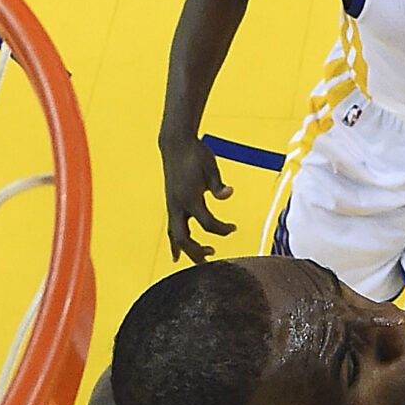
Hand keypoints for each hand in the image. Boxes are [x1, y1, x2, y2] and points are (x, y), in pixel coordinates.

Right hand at [160, 134, 234, 263]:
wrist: (176, 144)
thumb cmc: (196, 154)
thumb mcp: (211, 167)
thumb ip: (218, 184)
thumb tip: (228, 194)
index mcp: (190, 198)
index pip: (208, 223)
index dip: (222, 229)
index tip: (234, 228)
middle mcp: (178, 205)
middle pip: (184, 238)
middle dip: (197, 251)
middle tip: (213, 255)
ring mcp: (172, 205)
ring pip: (175, 236)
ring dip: (187, 250)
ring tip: (201, 259)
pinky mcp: (171, 204)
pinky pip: (171, 228)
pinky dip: (174, 243)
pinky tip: (176, 254)